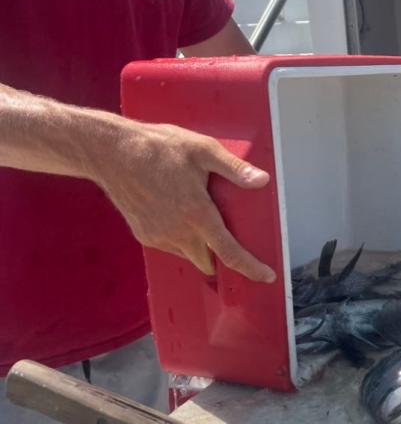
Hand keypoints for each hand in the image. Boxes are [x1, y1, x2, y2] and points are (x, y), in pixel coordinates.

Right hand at [91, 121, 275, 282]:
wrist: (110, 152)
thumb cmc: (158, 147)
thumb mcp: (203, 149)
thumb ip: (234, 169)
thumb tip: (262, 181)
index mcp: (198, 215)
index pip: (229, 252)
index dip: (250, 268)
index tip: (266, 276)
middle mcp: (178, 232)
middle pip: (209, 261)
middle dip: (220, 257)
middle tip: (226, 236)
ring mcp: (159, 236)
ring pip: (188, 254)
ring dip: (198, 246)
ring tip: (197, 215)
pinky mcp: (144, 235)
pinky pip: (170, 246)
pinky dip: (179, 238)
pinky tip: (176, 213)